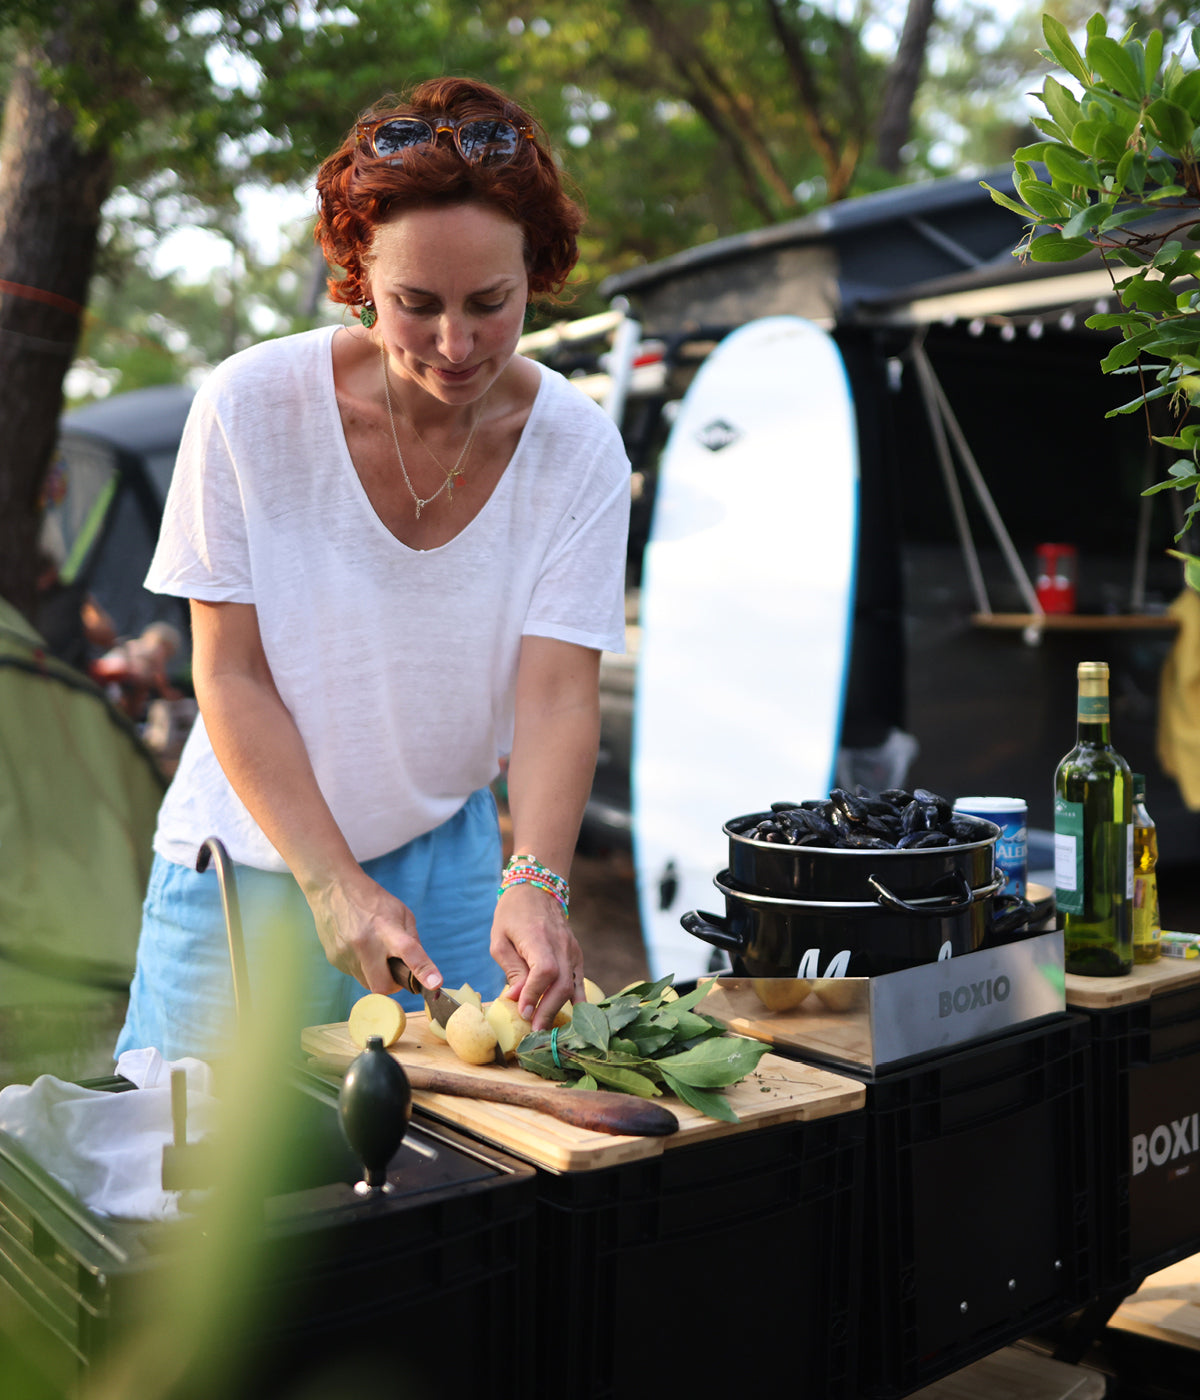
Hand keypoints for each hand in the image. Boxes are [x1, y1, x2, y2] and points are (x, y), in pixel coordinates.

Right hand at [306, 869, 441, 994]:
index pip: (408, 951)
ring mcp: (346, 954)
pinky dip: (362, 967)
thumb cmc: (373, 900)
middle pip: (383, 985)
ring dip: (376, 975)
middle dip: (393, 985)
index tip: (434, 983)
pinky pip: (354, 974)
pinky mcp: (334, 960)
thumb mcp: (401, 913)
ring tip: (374, 951)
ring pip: (367, 983)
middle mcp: (364, 943)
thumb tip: (419, 969)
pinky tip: (359, 947)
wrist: (333, 889)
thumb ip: (412, 941)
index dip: (423, 969)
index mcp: (386, 928)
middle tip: (396, 971)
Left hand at [490, 882, 582, 1029]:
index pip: (544, 970)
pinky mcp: (576, 954)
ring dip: (559, 1010)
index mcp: (538, 937)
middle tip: (533, 1031)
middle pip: (560, 983)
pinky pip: (579, 981)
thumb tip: (516, 999)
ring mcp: (572, 949)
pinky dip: (577, 1001)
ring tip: (546, 1029)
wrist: (537, 889)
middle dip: (547, 1010)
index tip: (523, 1011)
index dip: (535, 993)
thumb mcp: (500, 939)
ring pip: (571, 985)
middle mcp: (560, 944)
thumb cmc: (511, 914)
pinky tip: (575, 1019)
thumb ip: (512, 969)